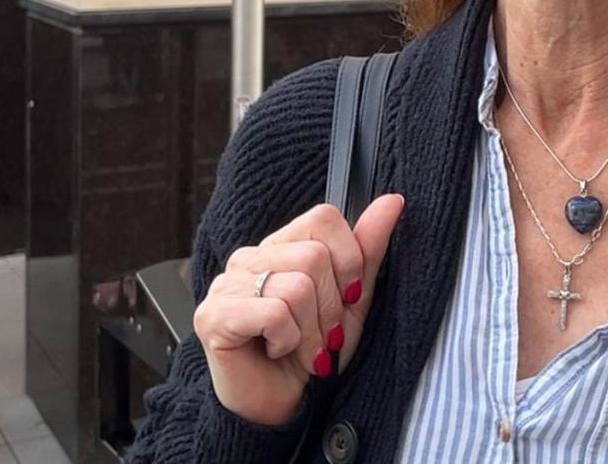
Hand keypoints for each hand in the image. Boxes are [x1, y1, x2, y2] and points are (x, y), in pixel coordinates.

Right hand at [194, 195, 404, 427]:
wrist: (282, 407)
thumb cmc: (314, 354)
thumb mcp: (353, 301)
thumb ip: (368, 250)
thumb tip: (393, 201)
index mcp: (280, 247)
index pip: (323, 218)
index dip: (348, 259)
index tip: (348, 298)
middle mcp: (249, 258)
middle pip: (313, 256)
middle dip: (331, 307)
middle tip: (322, 335)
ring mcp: (227, 285)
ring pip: (296, 286)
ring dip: (310, 330)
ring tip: (301, 347)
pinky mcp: (214, 315)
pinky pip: (274, 313)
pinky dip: (287, 340)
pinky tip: (276, 351)